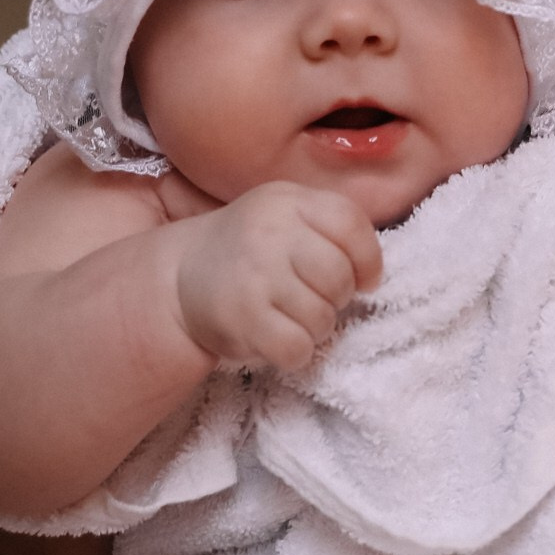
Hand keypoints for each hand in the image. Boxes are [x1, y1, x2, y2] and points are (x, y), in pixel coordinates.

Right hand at [166, 182, 382, 371]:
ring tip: (291, 316)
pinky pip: (298, 347)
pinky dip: (297, 352)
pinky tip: (279, 338)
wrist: (181, 275)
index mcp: (286, 201)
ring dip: (316, 327)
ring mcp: (254, 275)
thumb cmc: (250, 250)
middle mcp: (269, 232)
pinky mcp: (242, 317)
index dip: (367, 258)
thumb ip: (328, 229)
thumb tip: (373, 275)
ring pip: (322, 317)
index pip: (350, 223)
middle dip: (337, 297)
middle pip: (339, 275)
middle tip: (316, 298)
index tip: (362, 279)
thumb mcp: (284, 217)